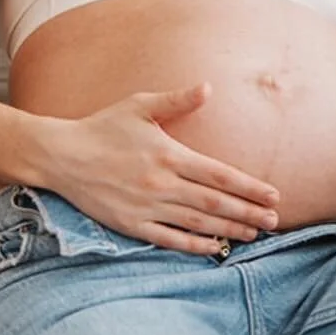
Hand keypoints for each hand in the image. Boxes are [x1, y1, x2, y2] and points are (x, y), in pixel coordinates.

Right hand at [43, 83, 280, 254]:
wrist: (60, 155)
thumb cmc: (103, 127)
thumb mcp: (140, 106)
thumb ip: (177, 101)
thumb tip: (209, 87)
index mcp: (169, 154)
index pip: (220, 175)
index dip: (250, 187)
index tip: (274, 195)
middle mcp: (161, 183)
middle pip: (215, 203)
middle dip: (248, 213)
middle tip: (275, 221)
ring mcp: (146, 206)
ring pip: (197, 223)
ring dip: (229, 230)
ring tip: (254, 234)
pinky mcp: (130, 224)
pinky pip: (169, 238)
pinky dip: (194, 245)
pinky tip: (215, 247)